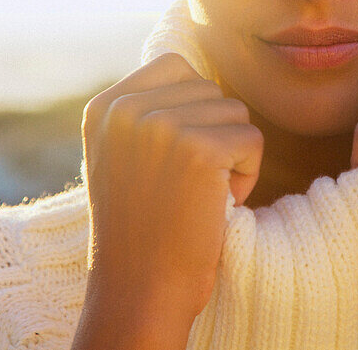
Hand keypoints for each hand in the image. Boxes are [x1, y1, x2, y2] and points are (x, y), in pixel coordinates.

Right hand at [72, 53, 263, 349]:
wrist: (140, 290)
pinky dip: (247, 175)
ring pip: (235, 112)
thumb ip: (144, 110)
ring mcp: (160, 125)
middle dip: (214, 135)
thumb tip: (185, 67)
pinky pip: (252, 140)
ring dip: (231, 157)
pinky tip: (215, 205)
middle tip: (186, 185)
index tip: (175, 160)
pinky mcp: (198, 148)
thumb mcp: (122, 155)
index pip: (176, 66)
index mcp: (105, 106)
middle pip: (210, 90)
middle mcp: (126, 108)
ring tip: (197, 196)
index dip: (193, 111)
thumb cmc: (142, 228)